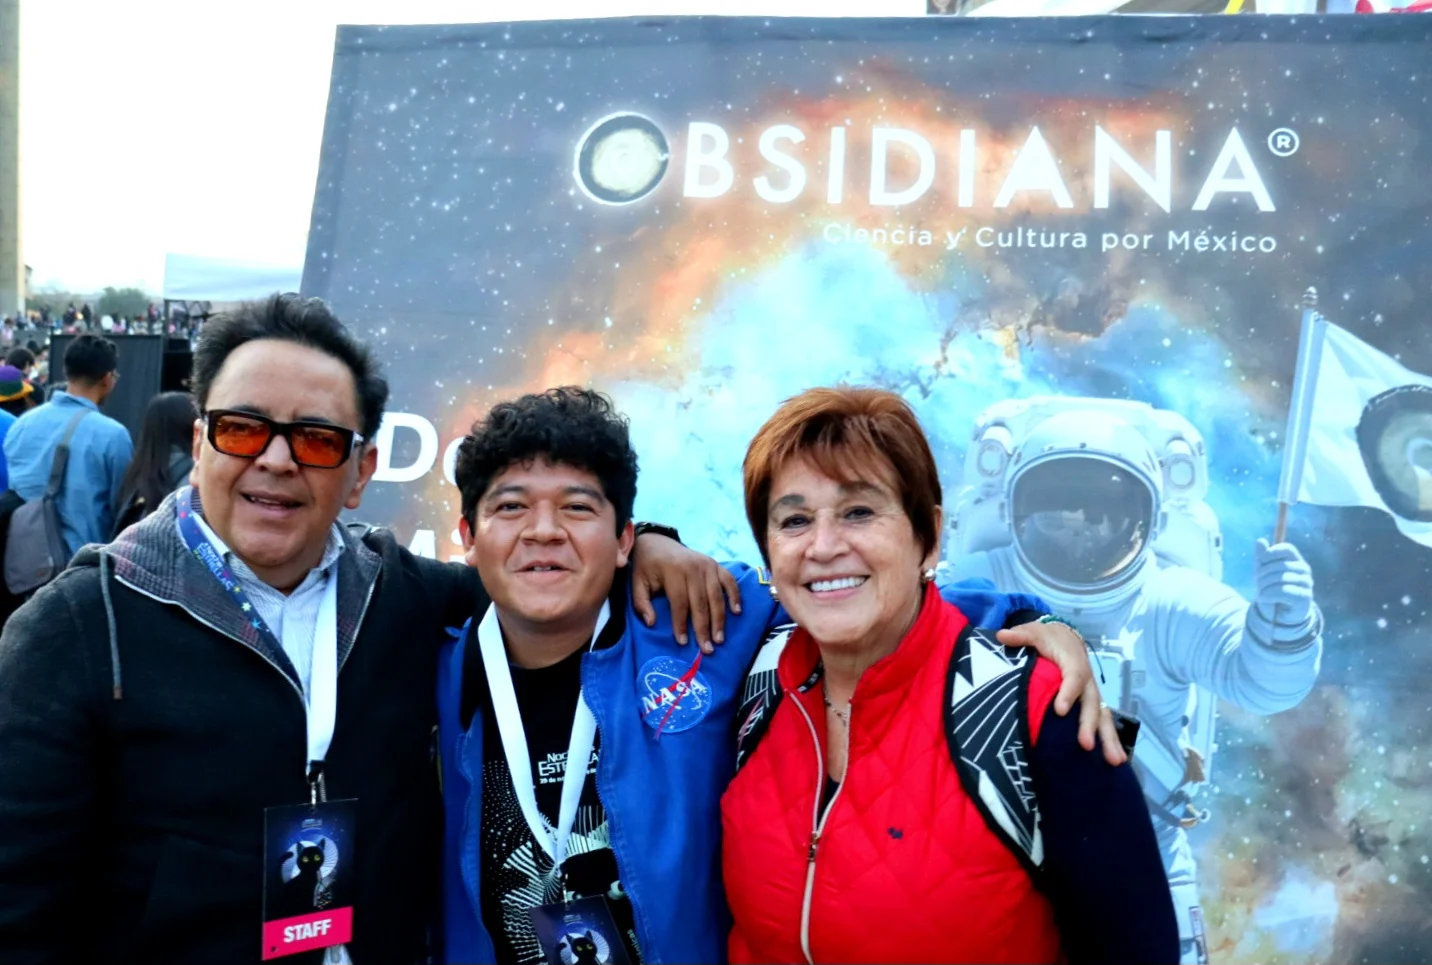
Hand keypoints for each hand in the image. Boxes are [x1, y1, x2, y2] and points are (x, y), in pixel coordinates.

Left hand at [630, 535, 741, 652]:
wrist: (658, 541)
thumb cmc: (647, 566)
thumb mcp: (637, 582)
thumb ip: (641, 603)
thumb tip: (651, 623)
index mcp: (673, 570)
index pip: (679, 602)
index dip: (681, 624)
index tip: (683, 642)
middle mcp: (693, 567)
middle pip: (701, 602)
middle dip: (704, 628)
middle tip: (707, 649)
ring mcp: (707, 564)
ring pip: (716, 596)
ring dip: (719, 619)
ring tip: (719, 639)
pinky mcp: (716, 564)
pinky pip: (729, 581)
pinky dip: (734, 595)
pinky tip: (736, 612)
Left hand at [996, 621, 1127, 766]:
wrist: (1064, 637)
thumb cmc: (1047, 638)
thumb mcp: (1033, 632)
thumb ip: (1021, 635)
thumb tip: (1002, 635)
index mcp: (1073, 662)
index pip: (1074, 677)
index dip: (1068, 693)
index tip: (1059, 710)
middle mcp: (1086, 680)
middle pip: (1090, 703)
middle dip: (1089, 725)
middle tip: (1085, 745)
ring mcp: (1090, 694)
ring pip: (1102, 716)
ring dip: (1109, 739)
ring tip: (1115, 761)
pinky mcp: (1090, 704)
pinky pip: (1102, 722)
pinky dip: (1109, 741)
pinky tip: (1114, 761)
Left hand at [1254, 538, 1313, 624]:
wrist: (1277, 612)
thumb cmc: (1271, 587)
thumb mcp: (1263, 572)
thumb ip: (1262, 557)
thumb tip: (1260, 540)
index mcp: (1295, 560)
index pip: (1287, 549)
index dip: (1272, 552)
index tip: (1261, 560)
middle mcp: (1304, 570)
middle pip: (1281, 565)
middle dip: (1264, 574)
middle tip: (1257, 582)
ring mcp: (1307, 583)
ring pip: (1281, 578)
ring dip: (1265, 586)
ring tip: (1260, 592)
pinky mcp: (1305, 597)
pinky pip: (1284, 591)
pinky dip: (1269, 594)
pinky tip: (1264, 598)